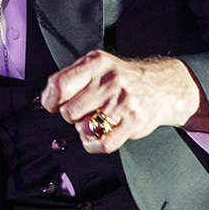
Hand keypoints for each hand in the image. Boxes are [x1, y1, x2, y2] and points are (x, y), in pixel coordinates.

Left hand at [39, 51, 207, 152]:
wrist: (160, 85)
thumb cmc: (122, 77)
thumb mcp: (97, 64)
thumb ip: (71, 76)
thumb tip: (47, 96)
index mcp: (95, 65)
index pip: (60, 85)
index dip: (50, 100)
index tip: (53, 104)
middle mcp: (109, 82)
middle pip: (69, 111)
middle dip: (70, 115)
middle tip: (81, 111)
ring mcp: (122, 104)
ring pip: (84, 128)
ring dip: (83, 129)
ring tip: (93, 120)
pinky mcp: (132, 123)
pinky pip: (103, 144)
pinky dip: (93, 145)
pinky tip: (96, 137)